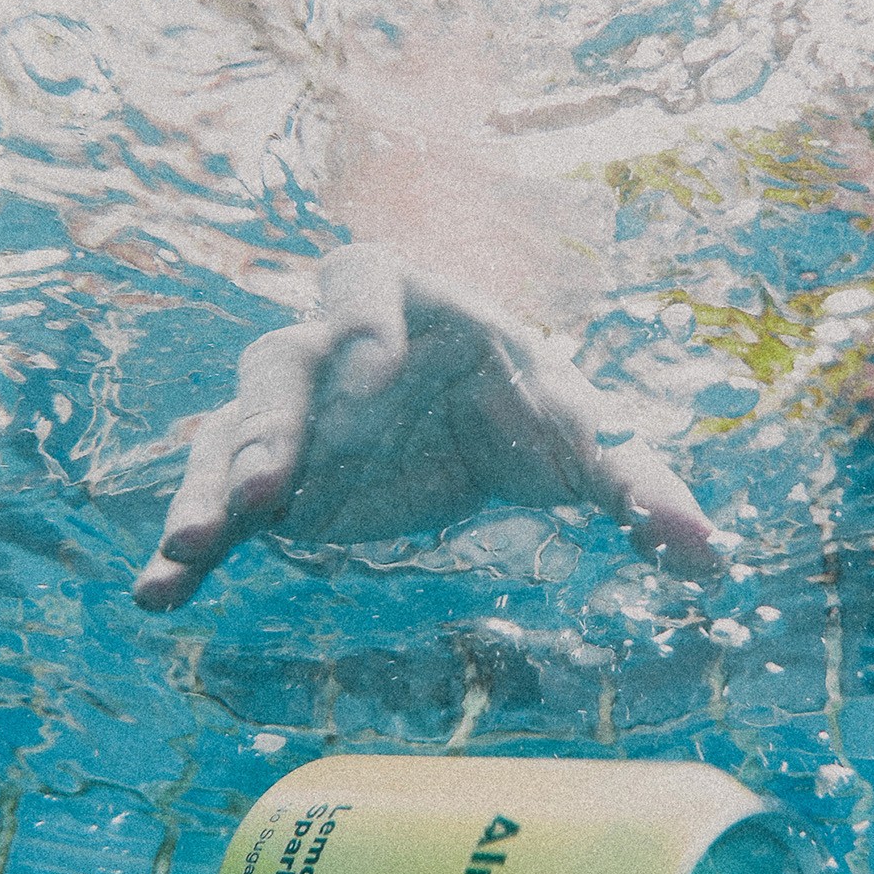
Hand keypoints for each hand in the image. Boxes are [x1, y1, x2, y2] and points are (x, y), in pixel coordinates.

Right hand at [134, 244, 719, 609]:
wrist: (476, 428)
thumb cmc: (528, 409)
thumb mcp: (581, 438)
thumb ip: (638, 484)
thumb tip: (714, 558)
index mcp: (407, 302)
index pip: (362, 278)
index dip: (357, 313)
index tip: (366, 364)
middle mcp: (331, 348)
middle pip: (279, 363)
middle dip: (269, 423)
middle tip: (266, 489)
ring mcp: (290, 415)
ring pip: (229, 434)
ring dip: (207, 490)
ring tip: (187, 554)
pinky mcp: (270, 481)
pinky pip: (217, 504)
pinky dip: (191, 548)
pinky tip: (159, 595)